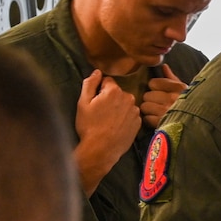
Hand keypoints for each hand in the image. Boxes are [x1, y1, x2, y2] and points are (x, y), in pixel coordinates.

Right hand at [76, 70, 142, 193]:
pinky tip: (116, 127)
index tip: (95, 101)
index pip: (107, 81)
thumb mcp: (83, 103)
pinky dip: (124, 118)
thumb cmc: (89, 126)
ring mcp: (135, 111)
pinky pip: (130, 115)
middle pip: (117, 92)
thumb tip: (97, 71)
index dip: (99, 90)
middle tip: (100, 112)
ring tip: (108, 121)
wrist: (101, 149)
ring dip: (118, 108)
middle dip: (110, 98)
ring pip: (125, 104)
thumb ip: (90, 84)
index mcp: (114, 91)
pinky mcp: (138, 123)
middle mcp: (129, 98)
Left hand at [140, 67, 187, 127]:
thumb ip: (172, 78)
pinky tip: (158, 120)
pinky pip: (147, 118)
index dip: (154, 88)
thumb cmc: (190, 104)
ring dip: (149, 110)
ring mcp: (166, 111)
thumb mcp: (184, 89)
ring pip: (145, 107)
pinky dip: (150, 120)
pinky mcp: (162, 123)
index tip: (160, 93)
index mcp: (178, 88)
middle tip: (158, 104)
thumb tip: (164, 66)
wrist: (199, 122)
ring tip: (157, 112)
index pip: (153, 83)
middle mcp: (172, 98)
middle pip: (147, 95)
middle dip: (151, 100)